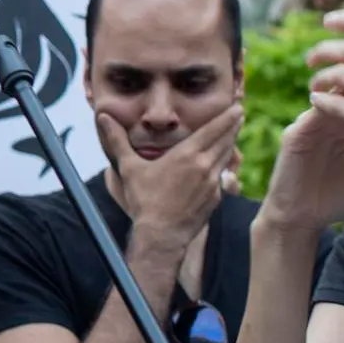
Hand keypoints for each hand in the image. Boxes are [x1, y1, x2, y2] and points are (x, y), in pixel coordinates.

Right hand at [98, 104, 243, 250]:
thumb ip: (118, 141)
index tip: (237, 107)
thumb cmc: (145, 201)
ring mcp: (213, 183)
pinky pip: (223, 178)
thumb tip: (103, 117)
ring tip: (233, 134)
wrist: (162, 235)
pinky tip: (222, 166)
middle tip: (240, 113)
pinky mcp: (216, 198)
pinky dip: (224, 168)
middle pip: (225, 140)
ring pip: (227, 158)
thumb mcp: (129, 168)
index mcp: (187, 154)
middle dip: (233, 126)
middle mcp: (205, 166)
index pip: (213, 130)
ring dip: (231, 144)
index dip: (227, 117)